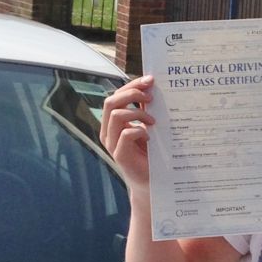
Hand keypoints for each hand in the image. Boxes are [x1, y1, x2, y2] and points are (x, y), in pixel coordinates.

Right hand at [100, 76, 154, 193]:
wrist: (151, 182)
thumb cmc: (150, 153)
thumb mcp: (148, 126)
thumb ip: (145, 109)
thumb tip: (151, 87)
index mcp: (112, 122)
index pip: (116, 96)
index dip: (131, 85)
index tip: (150, 80)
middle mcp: (108, 131)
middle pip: (111, 102)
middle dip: (132, 94)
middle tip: (151, 97)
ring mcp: (112, 144)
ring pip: (116, 115)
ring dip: (138, 113)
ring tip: (153, 121)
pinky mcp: (120, 155)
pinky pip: (126, 134)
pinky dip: (140, 130)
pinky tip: (150, 136)